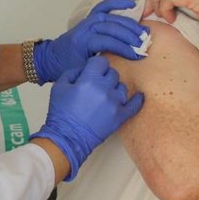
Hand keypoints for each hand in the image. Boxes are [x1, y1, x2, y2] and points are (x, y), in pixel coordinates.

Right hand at [31, 56, 144, 180]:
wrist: (67, 138)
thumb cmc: (61, 113)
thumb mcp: (59, 86)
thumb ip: (73, 72)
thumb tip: (85, 69)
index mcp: (89, 80)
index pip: (101, 61)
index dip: (96, 65)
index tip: (93, 70)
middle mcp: (105, 89)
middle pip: (113, 73)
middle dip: (105, 76)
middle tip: (97, 85)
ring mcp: (115, 103)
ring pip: (122, 87)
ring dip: (115, 88)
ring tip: (105, 95)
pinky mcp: (120, 116)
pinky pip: (134, 105)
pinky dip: (137, 100)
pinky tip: (139, 96)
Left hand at [34, 0, 149, 82]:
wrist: (50, 59)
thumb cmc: (66, 67)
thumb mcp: (82, 71)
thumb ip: (99, 67)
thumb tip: (121, 66)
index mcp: (81, 42)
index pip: (107, 41)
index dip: (124, 48)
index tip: (138, 56)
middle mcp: (84, 28)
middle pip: (111, 27)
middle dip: (129, 35)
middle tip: (144, 43)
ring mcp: (87, 22)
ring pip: (110, 18)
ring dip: (128, 24)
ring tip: (143, 31)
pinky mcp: (89, 19)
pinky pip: (103, 7)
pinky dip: (117, 3)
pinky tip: (131, 5)